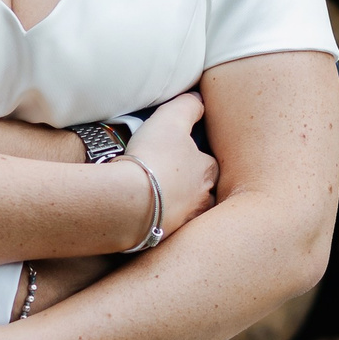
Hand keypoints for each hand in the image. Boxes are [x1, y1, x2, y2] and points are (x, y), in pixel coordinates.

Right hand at [121, 91, 215, 241]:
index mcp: (207, 172)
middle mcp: (202, 201)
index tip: (181, 157)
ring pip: (185, 213)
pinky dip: (157, 222)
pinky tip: (143, 216)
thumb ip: (188, 106)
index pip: (209, 164)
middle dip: (191, 189)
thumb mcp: (171, 119)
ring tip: (157, 202)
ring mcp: (183, 223)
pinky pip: (163, 229)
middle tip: (170, 182)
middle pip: (201, 193)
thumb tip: (199, 99)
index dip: (196, 159)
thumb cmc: (153, 157)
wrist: (129, 202)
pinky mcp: (162, 239)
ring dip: (176, 208)